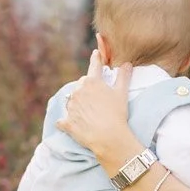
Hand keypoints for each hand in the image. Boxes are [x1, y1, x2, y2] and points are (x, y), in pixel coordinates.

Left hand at [57, 49, 133, 163]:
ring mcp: (71, 107)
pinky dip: (64, 122)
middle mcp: (78, 91)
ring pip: (71, 100)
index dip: (96, 59)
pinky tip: (68, 124)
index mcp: (92, 82)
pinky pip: (62, 121)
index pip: (94, 66)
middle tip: (97, 98)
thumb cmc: (117, 114)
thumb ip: (123, 76)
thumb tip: (127, 64)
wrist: (109, 137)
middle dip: (87, 88)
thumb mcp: (122, 93)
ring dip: (77, 103)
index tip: (95, 53)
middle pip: (82, 84)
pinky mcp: (67, 122)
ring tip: (88, 112)